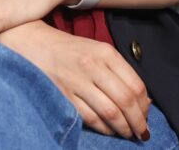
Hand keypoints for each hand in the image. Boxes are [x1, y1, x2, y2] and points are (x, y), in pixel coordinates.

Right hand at [0, 21, 149, 139]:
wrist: (32, 42)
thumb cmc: (68, 49)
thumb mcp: (97, 51)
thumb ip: (119, 72)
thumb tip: (143, 101)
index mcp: (105, 53)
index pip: (135, 85)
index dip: (145, 106)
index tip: (146, 116)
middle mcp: (92, 66)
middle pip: (125, 100)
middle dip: (138, 121)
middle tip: (142, 132)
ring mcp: (77, 81)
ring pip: (110, 112)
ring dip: (124, 128)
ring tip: (129, 134)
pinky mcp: (63, 94)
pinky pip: (91, 117)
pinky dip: (104, 128)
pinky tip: (109, 130)